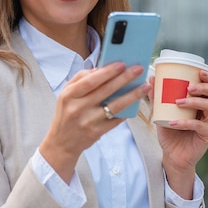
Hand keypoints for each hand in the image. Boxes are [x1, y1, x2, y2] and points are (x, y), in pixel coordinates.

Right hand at [40, 62, 150, 182]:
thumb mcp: (65, 94)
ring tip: (145, 86)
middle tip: (138, 69)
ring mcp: (88, 121)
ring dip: (133, 95)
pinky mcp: (97, 132)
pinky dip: (127, 110)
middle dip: (125, 78)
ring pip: (115, 106)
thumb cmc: (66, 114)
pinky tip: (136, 103)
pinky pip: (116, 119)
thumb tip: (100, 69)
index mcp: (69, 95)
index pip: (91, 80)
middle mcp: (78, 108)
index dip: (107, 72)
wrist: (61, 142)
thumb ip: (80, 78)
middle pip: (106, 90)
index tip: (122, 64)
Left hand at [150, 70, 207, 198]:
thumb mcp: (162, 112)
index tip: (199, 71)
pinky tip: (173, 122)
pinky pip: (199, 126)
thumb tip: (152, 77)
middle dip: (204, 87)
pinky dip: (185, 122)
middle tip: (189, 88)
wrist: (172, 155)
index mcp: (201, 102)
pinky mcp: (206, 135)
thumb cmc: (170, 132)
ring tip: (178, 102)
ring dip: (194, 102)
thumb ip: (158, 97)